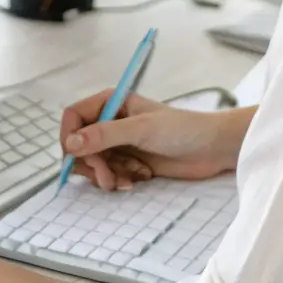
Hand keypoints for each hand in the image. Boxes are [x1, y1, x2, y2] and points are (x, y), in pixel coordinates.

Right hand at [60, 91, 246, 190]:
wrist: (212, 149)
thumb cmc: (181, 129)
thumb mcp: (141, 129)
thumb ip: (104, 135)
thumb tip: (70, 144)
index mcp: (110, 102)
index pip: (73, 117)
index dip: (70, 138)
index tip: (76, 158)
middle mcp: (110, 121)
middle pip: (80, 145)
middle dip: (92, 164)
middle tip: (108, 178)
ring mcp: (119, 143)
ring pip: (92, 164)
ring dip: (107, 175)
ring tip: (130, 179)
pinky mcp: (128, 162)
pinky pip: (109, 175)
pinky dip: (119, 180)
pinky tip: (141, 178)